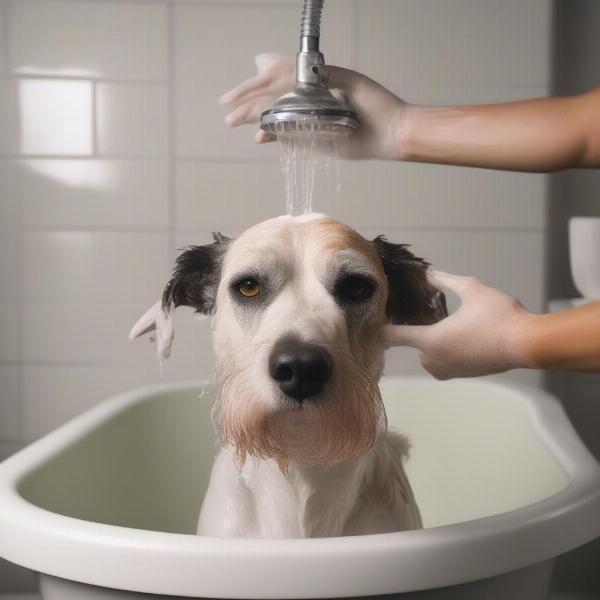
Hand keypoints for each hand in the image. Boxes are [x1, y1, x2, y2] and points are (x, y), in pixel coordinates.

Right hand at [220, 54, 408, 159]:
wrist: (390, 132)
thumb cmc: (374, 104)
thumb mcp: (348, 82)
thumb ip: (320, 78)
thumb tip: (295, 75)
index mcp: (314, 81)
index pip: (277, 77)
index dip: (256, 81)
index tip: (241, 84)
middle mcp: (308, 99)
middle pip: (270, 98)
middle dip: (247, 100)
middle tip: (227, 107)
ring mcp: (309, 119)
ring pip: (274, 116)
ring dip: (254, 118)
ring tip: (234, 121)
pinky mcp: (314, 139)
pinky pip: (287, 137)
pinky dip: (272, 136)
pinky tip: (259, 137)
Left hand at [382, 271, 534, 379]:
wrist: (527, 344)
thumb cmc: (498, 315)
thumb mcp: (471, 289)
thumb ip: (445, 281)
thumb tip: (428, 273)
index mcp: (431, 340)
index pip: (396, 336)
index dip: (381, 330)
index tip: (370, 327)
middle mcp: (436, 359)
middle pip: (416, 347)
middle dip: (420, 334)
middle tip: (428, 316)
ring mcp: (450, 370)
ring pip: (431, 357)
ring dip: (434, 344)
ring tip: (448, 326)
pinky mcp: (465, 375)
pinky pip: (446, 364)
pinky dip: (448, 352)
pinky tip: (463, 337)